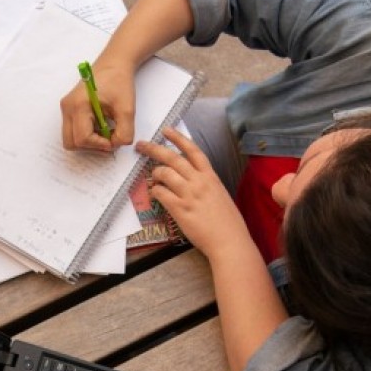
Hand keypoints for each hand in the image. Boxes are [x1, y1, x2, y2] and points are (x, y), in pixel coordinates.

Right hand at [60, 62, 135, 151]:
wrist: (114, 64)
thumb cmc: (118, 81)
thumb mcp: (127, 108)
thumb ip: (124, 132)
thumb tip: (116, 145)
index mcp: (79, 105)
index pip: (82, 138)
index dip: (99, 144)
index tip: (113, 140)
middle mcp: (68, 107)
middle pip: (71, 143)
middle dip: (91, 145)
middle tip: (108, 138)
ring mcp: (66, 108)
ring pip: (71, 139)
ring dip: (89, 141)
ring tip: (105, 130)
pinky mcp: (70, 109)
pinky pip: (73, 131)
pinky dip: (87, 134)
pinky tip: (100, 125)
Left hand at [136, 126, 252, 258]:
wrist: (229, 240)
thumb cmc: (227, 221)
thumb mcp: (219, 194)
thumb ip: (205, 184)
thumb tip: (190, 179)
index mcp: (210, 176)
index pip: (193, 150)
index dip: (178, 138)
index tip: (166, 130)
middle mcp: (199, 182)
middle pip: (173, 158)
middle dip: (154, 148)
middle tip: (141, 145)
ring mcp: (189, 195)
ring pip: (164, 173)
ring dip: (155, 174)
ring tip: (154, 178)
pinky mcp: (180, 209)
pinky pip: (161, 193)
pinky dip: (155, 191)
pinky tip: (155, 194)